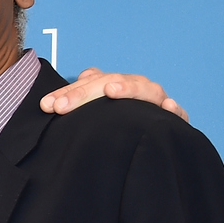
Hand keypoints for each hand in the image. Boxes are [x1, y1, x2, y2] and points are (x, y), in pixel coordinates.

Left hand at [41, 68, 188, 122]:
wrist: (148, 140)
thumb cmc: (116, 126)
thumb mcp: (94, 115)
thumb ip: (80, 100)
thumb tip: (62, 92)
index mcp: (113, 86)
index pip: (89, 82)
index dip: (68, 93)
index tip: (47, 105)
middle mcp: (134, 90)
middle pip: (110, 82)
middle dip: (84, 93)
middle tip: (61, 106)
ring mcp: (154, 102)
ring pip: (144, 90)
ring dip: (128, 88)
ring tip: (112, 91)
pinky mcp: (173, 120)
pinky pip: (177, 114)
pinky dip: (174, 109)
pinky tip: (167, 107)